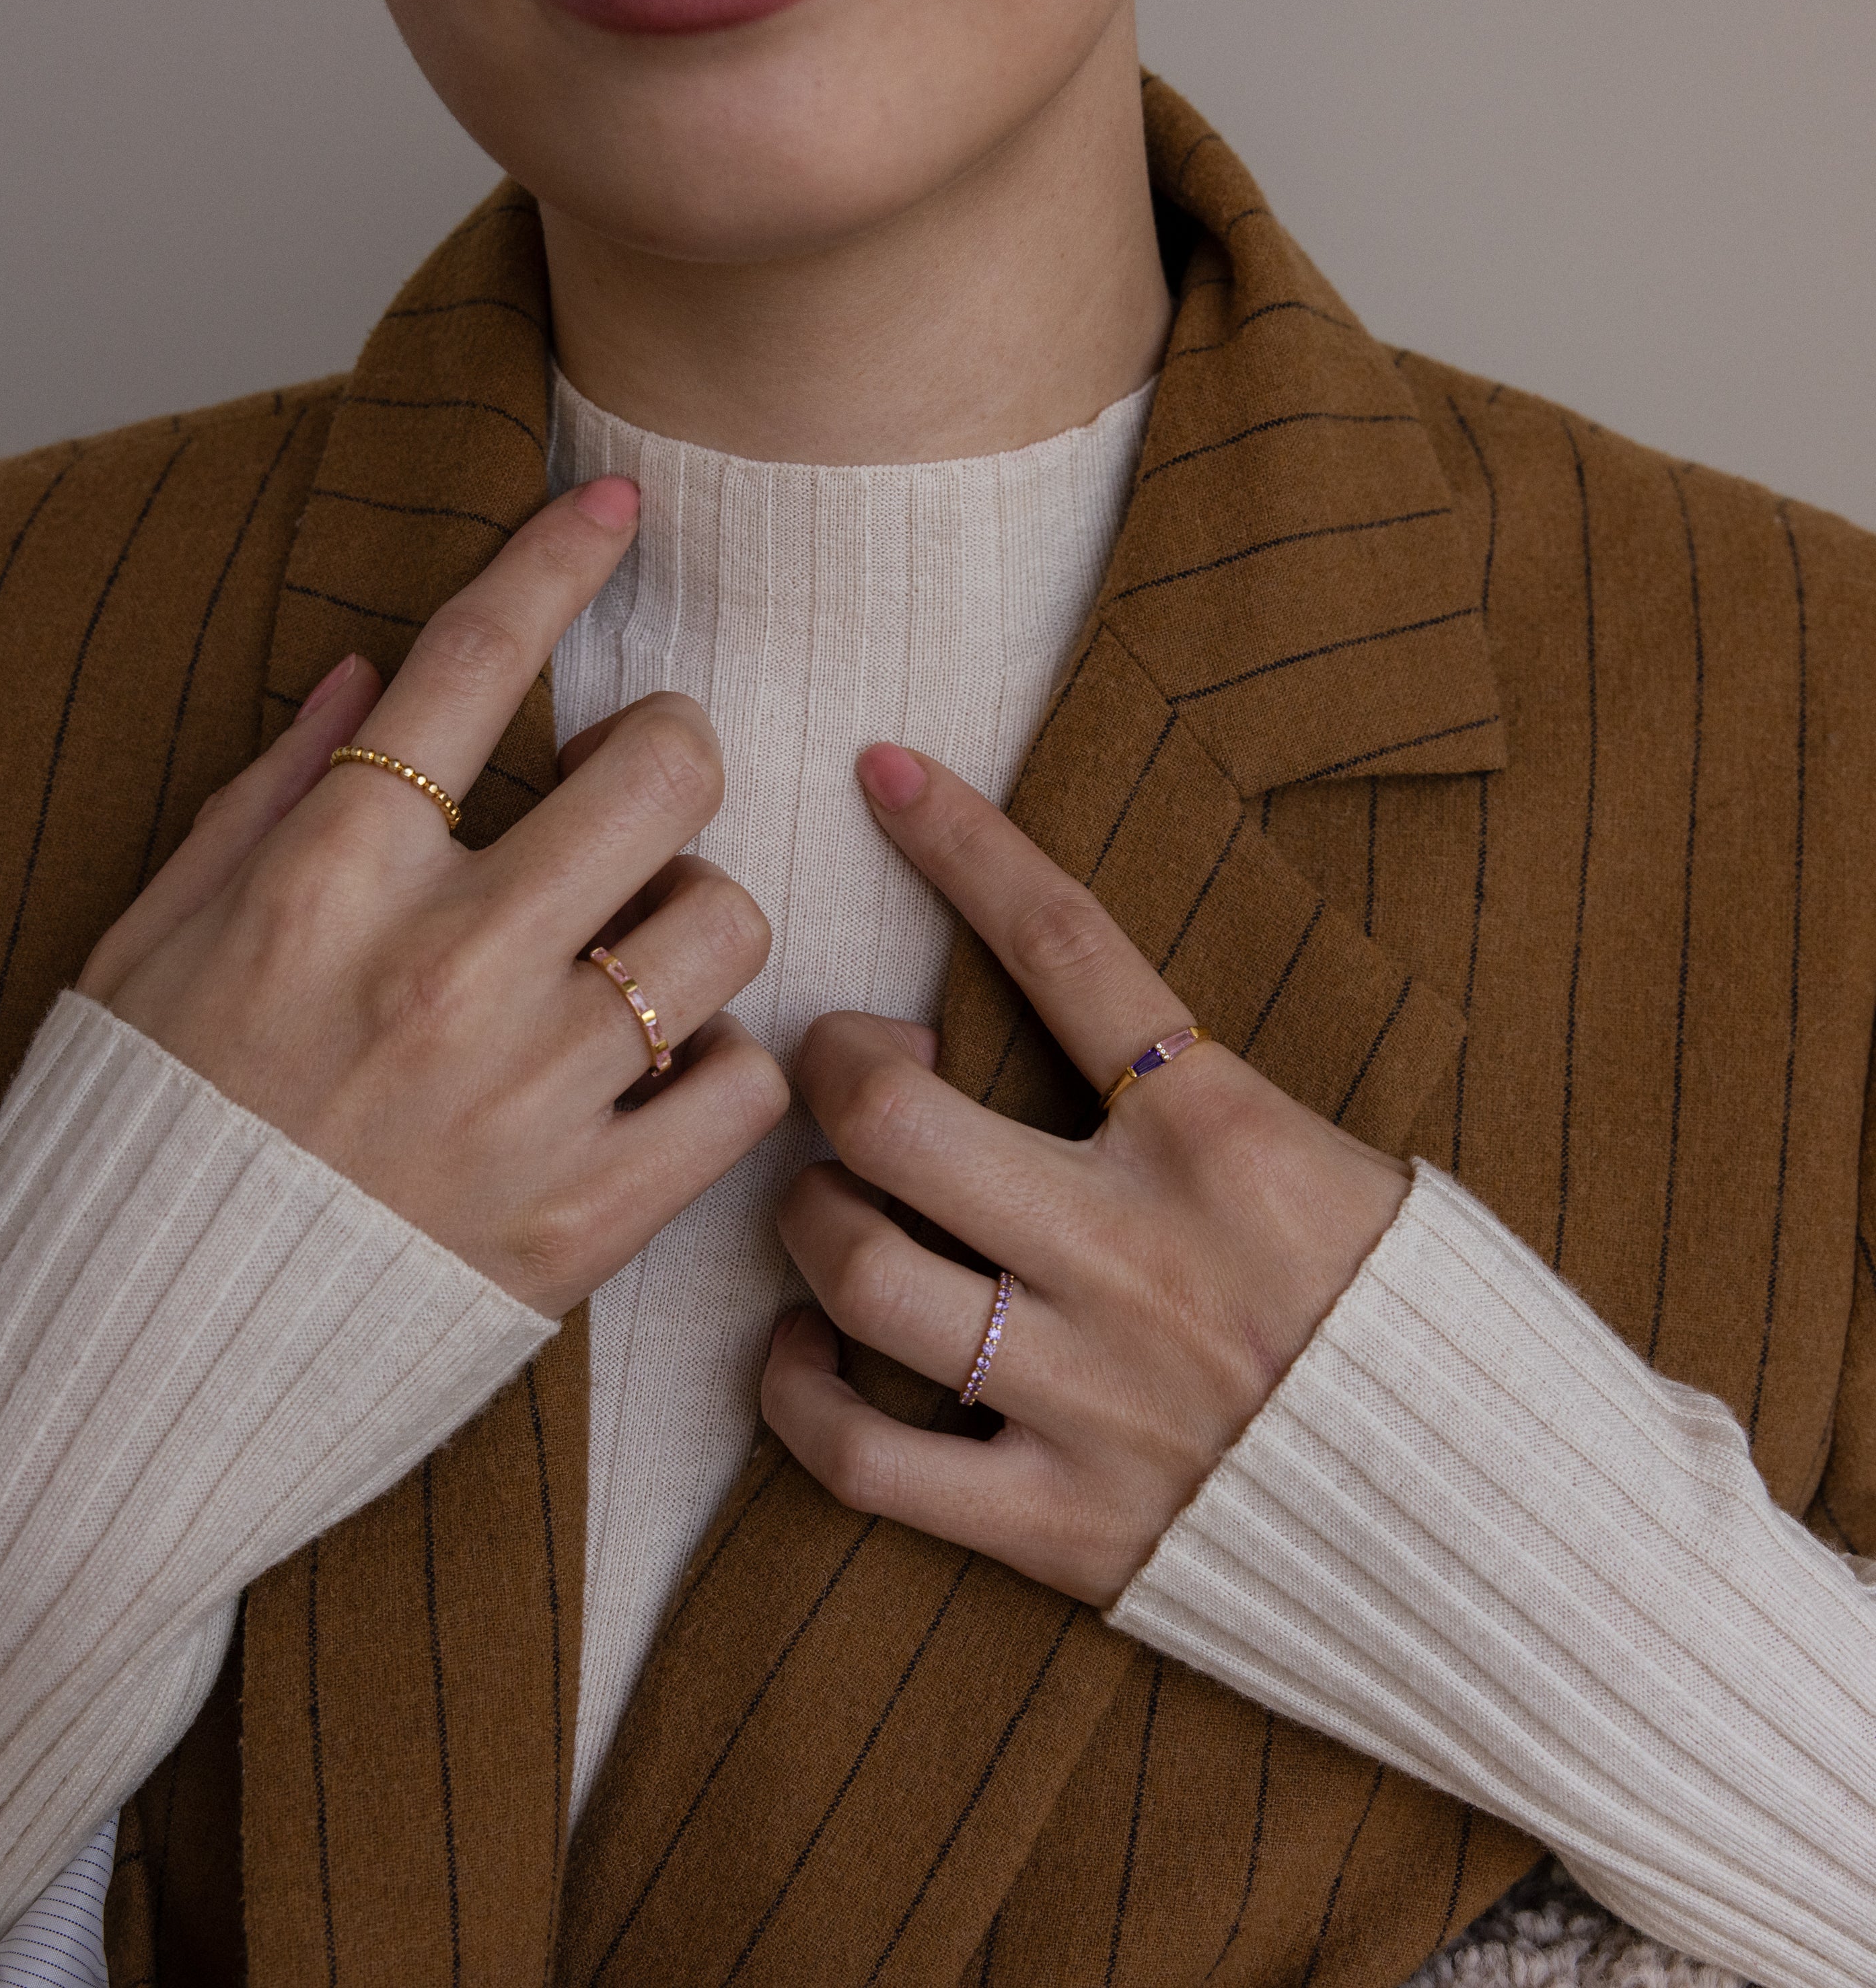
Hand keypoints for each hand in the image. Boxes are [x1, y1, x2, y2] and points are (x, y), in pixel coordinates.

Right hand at [80, 477, 787, 1313]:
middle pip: (664, 777)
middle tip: (638, 801)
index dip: (558, 560)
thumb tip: (364, 677)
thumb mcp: (149, 948)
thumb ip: (266, 800)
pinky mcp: (582, 1223)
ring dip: (703, 923)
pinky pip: (745, 1090)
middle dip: (672, 759)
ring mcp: (522, 1100)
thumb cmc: (138, 1146)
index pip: (471, 666)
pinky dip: (726, 1072)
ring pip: (729, 925)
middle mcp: (438, 971)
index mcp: (322, 883)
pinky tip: (662, 1082)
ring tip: (641, 964)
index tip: (615, 509)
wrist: (130, 1379)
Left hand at [761, 745, 1409, 1606]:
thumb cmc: (1418, 1325)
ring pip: (860, 1272)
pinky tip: (806, 1353)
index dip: (960, 840)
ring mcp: (1093, 1391)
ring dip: (810, 1219)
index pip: (1065, 945)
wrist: (1509, 1536)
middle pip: (896, 1115)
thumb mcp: (1346, 1166)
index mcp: (1224, 1139)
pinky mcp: (1061, 1521)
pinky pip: (861, 1458)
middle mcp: (1140, 1252)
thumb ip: (1206, 1104)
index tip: (882, 771)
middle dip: (836, 1066)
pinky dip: (799, 1395)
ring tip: (835, 1210)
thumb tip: (1082, 1032)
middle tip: (855, 1069)